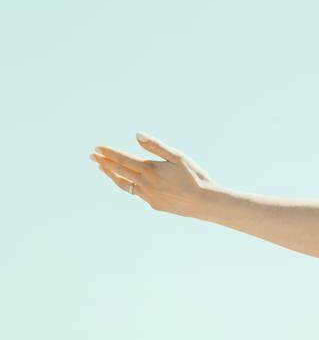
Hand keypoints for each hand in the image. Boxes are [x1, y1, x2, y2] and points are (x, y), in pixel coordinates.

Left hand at [90, 133, 217, 217]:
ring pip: (124, 184)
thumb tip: (137, 134)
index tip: (97, 148)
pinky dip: (127, 185)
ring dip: (111, 175)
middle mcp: (145, 183)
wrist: (205, 202)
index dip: (108, 153)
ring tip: (102, 169)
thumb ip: (156, 146)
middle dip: (104, 162)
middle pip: (119, 171)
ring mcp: (148, 195)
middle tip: (92, 156)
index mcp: (150, 169)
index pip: (123, 159)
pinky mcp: (154, 204)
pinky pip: (136, 193)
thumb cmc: (195, 177)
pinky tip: (126, 181)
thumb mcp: (178, 157)